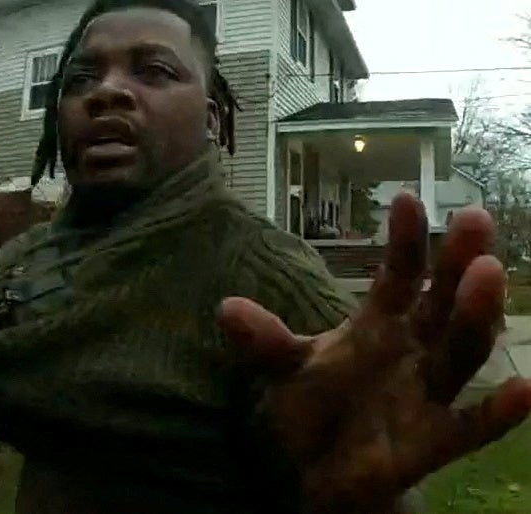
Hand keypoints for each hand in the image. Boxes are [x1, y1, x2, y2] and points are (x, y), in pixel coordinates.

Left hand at [218, 194, 529, 513]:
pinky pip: (471, 425)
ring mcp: (426, 392)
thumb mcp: (286, 366)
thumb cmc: (313, 403)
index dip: (404, 239)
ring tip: (487, 273)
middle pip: (440, 301)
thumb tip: (226, 309)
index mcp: (379, 322)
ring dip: (475, 316)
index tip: (405, 197)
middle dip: (456, 262)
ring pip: (459, 351)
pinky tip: (527, 389)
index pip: (398, 273)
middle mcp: (412, 348)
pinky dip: (498, 412)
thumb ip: (265, 341)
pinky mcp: (433, 439)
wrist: (318, 466)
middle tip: (473, 219)